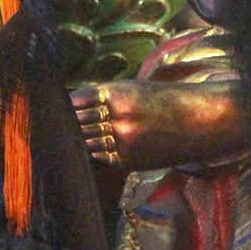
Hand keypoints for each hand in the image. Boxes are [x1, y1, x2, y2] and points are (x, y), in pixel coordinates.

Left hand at [70, 74, 250, 171]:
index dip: (63, 107)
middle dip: (66, 125)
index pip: (76, 102)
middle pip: (77, 123)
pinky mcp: (129, 160)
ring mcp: (122, 141)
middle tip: (50, 128)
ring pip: (85, 142)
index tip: (53, 109)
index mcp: (117, 93)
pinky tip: (89, 150)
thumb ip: (107, 97)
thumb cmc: (167, 100)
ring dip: (77, 141)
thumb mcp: (136, 89)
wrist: (200, 121)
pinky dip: (93, 153)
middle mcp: (117, 117)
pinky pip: (101, 157)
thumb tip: (75, 106)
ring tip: (64, 141)